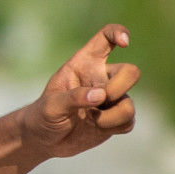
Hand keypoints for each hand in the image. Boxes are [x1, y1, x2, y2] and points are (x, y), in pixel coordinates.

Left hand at [21, 24, 139, 158]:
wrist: (44, 140)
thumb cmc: (43, 115)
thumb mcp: (51, 106)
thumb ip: (73, 98)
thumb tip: (101, 95)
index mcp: (83, 64)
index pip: (105, 38)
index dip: (117, 33)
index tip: (124, 43)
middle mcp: (102, 78)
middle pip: (131, 72)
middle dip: (117, 88)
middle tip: (98, 100)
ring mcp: (112, 99)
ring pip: (129, 103)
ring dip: (111, 116)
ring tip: (91, 120)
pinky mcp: (117, 118)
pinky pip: (129, 121)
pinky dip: (114, 127)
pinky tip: (97, 127)